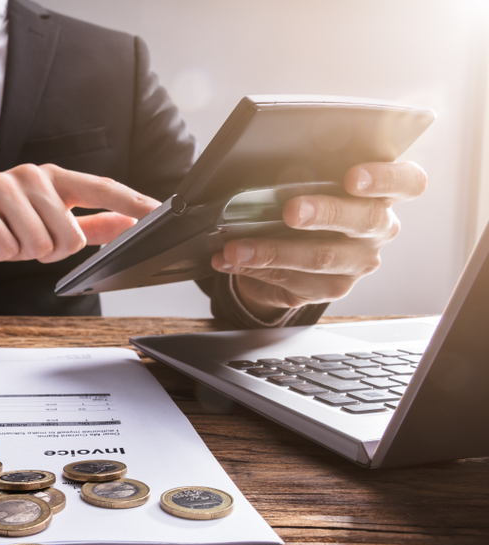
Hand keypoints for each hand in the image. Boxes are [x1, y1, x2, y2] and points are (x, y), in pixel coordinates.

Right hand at [0, 163, 157, 297]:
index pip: (102, 188)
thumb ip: (91, 225)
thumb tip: (128, 225)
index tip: (159, 214)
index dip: (132, 203)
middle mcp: (30, 175)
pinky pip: (5, 246)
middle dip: (47, 252)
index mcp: (53, 178)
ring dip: (19, 254)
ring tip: (3, 239)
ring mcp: (1, 185)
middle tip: (23, 242)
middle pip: (68, 234)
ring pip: (37, 244)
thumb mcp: (46, 226)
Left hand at [211, 161, 427, 320]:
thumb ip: (305, 171)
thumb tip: (264, 164)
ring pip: (323, 257)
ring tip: (237, 246)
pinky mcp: (333, 288)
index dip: (386, 178)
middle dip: (325, 213)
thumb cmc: (305, 199)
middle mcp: (379, 228)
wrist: (293, 248)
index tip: (354, 176)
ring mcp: (359, 262)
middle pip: (366, 219)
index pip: (408, 182)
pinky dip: (255, 267)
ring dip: (274, 251)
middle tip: (291, 211)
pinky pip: (295, 280)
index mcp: (382, 192)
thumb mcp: (308, 180)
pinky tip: (230, 260)